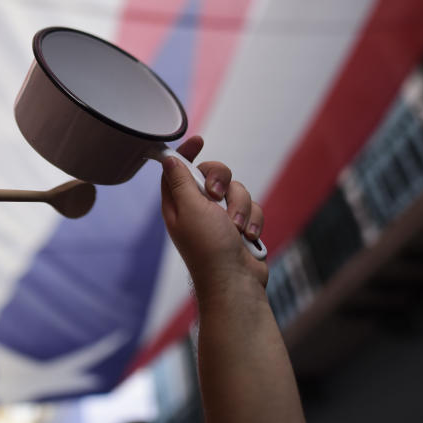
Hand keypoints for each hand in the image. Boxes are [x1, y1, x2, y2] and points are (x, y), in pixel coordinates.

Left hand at [160, 136, 267, 296]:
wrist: (236, 282)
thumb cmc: (209, 247)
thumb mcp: (190, 208)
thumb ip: (181, 181)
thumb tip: (168, 158)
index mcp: (178, 204)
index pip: (178, 170)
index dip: (186, 153)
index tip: (199, 141)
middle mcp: (198, 208)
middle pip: (211, 174)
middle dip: (222, 181)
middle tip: (217, 196)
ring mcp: (221, 218)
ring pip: (236, 190)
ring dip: (240, 207)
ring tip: (236, 228)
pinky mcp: (241, 226)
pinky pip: (252, 208)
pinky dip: (253, 220)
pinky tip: (249, 237)